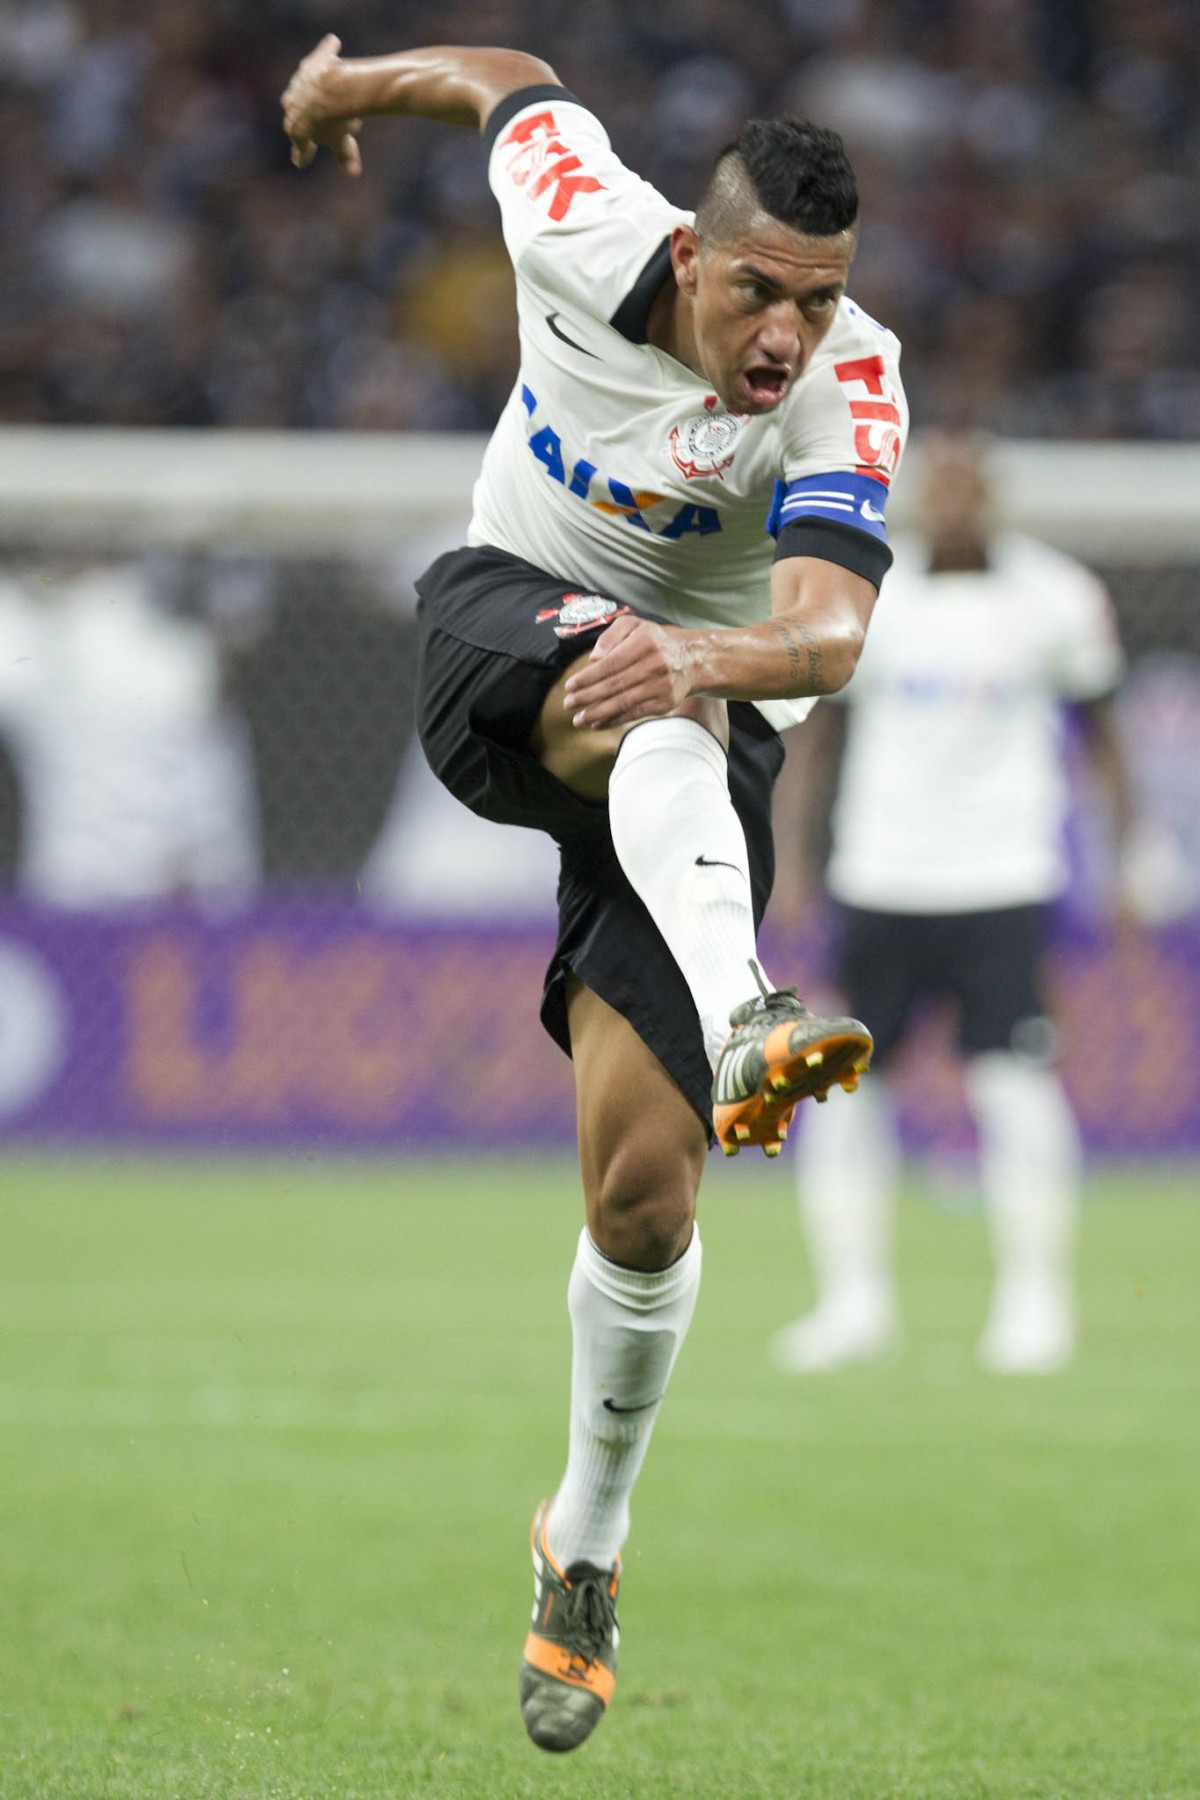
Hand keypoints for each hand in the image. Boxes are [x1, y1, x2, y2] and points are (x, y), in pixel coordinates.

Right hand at [281, 34, 362, 174]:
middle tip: (334, 125)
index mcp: (295, 129)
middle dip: (316, 120)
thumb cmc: (336, 120)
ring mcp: (299, 82)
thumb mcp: (341, 140)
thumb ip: (345, 154)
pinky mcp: (311, 62)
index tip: (302, 162)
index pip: (300, 147)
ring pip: (309, 88)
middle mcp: (290, 104)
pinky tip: (335, 43)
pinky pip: (322, 55)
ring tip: (336, 93)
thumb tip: (352, 173)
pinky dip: (328, 51)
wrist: (334, 89)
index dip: (303, 155)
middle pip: (304, 114)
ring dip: (319, 91)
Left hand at [562, 614, 697, 728]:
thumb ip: (611, 636)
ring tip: (578, 719)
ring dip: (597, 713)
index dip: (588, 677)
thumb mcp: (634, 625)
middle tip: (568, 703)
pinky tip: (597, 723)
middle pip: (614, 685)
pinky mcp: (664, 703)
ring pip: (623, 702)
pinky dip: (614, 720)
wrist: (692, 659)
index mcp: (644, 642)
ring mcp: (661, 686)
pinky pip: (634, 713)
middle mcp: (654, 664)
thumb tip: (594, 658)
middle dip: (587, 697)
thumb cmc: (655, 640)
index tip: (570, 685)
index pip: (610, 663)